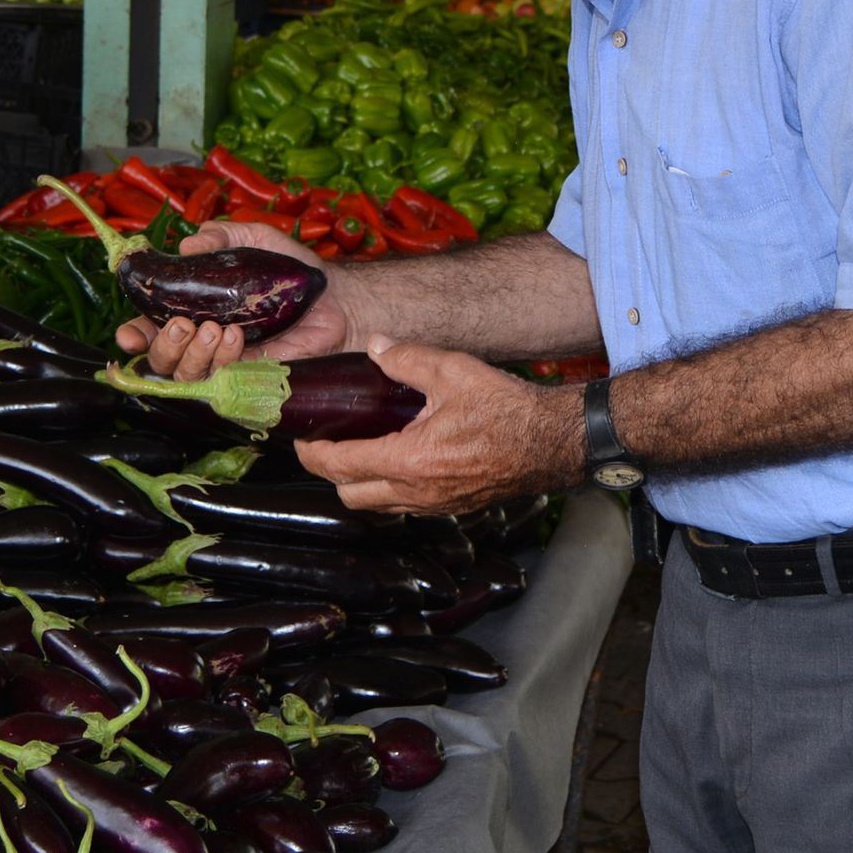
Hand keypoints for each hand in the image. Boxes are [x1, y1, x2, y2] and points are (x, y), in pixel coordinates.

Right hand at [114, 221, 351, 379]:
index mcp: (193, 309)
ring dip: (191, 355)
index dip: (134, 334)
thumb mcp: (254, 239)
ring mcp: (224, 364)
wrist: (334, 297)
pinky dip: (222, 360)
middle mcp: (201, 341)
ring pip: (184, 377)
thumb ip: (221, 236)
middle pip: (159, 361)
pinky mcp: (249, 380)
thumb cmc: (290, 270)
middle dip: (161, 345)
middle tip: (183, 324)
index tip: (129, 331)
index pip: (150, 328)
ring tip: (213, 328)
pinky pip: (222, 382)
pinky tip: (234, 336)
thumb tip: (187, 244)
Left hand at [294, 336, 583, 514]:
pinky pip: (405, 506)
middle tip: (325, 442)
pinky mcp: (453, 507)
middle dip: (330, 471)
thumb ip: (406, 359)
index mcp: (410, 461)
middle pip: (350, 494)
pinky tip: (397, 459)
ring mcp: (436, 504)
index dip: (311, 451)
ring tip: (357, 449)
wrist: (552, 442)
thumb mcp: (454, 371)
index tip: (299, 436)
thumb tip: (373, 346)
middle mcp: (417, 492)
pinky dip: (389, 488)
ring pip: (377, 505)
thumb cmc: (507, 409)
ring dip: (359, 482)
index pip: (340, 465)